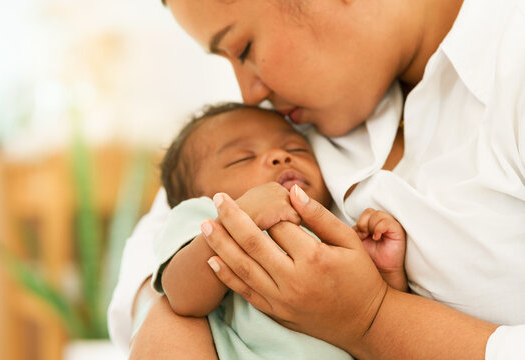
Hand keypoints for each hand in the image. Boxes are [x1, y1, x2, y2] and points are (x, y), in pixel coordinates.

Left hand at [201, 185, 387, 356]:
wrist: (365, 322)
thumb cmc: (360, 278)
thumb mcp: (350, 241)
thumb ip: (320, 216)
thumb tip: (293, 191)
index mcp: (314, 258)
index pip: (280, 226)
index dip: (271, 209)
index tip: (263, 196)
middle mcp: (294, 279)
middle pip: (253, 243)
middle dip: (232, 218)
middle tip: (217, 198)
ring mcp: (282, 299)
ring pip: (243, 267)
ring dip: (221, 244)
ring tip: (205, 224)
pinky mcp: (276, 312)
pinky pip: (245, 292)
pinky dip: (226, 276)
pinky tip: (212, 259)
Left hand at [353, 208, 405, 278]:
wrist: (381, 271)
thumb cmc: (370, 258)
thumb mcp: (356, 242)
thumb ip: (353, 231)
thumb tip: (344, 224)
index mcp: (371, 224)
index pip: (364, 213)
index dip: (359, 223)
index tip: (360, 236)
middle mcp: (381, 223)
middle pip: (369, 211)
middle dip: (363, 224)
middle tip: (365, 236)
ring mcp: (390, 225)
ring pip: (377, 214)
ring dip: (372, 226)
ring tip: (373, 238)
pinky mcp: (397, 230)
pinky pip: (386, 222)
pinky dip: (379, 229)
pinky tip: (377, 238)